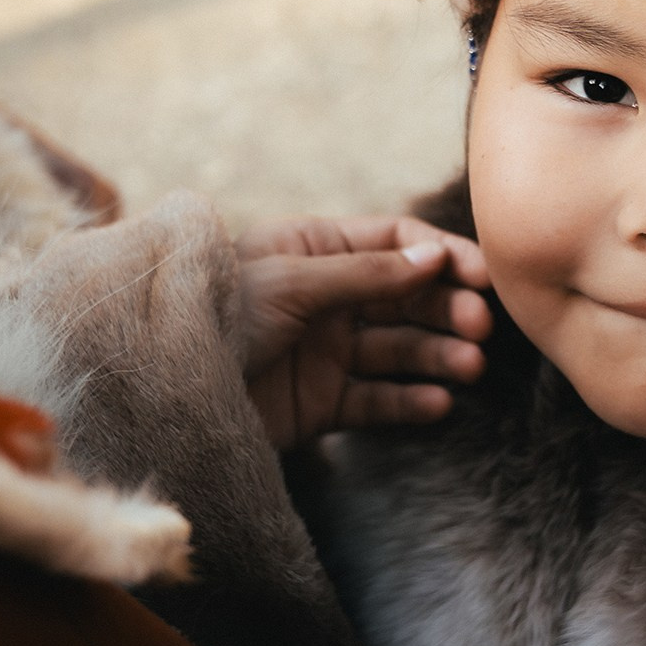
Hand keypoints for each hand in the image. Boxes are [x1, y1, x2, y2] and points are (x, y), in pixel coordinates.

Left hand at [237, 215, 492, 450]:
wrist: (164, 389)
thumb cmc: (218, 315)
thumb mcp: (292, 281)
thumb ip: (365, 273)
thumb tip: (434, 258)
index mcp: (314, 249)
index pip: (395, 242)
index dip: (442, 256)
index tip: (481, 277)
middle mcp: (326, 297)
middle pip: (407, 297)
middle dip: (446, 309)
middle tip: (478, 327)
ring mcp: (326, 350)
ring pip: (399, 350)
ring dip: (437, 356)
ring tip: (468, 368)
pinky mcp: (322, 402)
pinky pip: (377, 399)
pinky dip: (409, 401)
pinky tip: (436, 404)